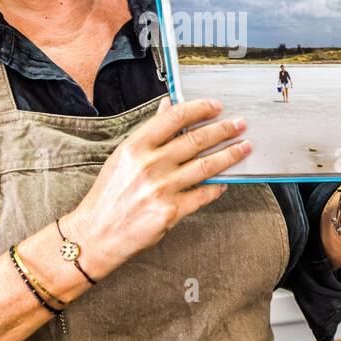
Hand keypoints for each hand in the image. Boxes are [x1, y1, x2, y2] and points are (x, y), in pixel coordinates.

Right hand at [60, 98, 248, 275]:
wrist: (96, 234)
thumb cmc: (109, 195)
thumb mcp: (122, 157)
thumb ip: (149, 132)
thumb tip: (168, 106)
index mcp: (135, 147)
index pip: (174, 119)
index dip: (199, 109)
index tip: (216, 106)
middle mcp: (149, 165)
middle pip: (196, 140)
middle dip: (223, 130)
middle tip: (239, 124)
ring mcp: (161, 189)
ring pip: (206, 166)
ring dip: (229, 155)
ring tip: (244, 147)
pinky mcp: (171, 212)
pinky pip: (203, 195)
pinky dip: (217, 186)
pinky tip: (225, 180)